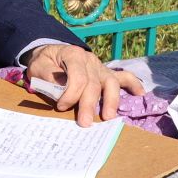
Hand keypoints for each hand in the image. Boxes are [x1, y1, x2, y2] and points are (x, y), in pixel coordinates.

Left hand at [25, 43, 145, 125]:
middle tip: (85, 123)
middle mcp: (90, 60)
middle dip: (89, 104)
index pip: (78, 76)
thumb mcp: (38, 67)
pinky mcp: (106, 74)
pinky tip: (140, 94)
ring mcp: (101, 67)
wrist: (51, 54)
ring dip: (111, 101)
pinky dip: (133, 85)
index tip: (61, 106)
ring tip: (108, 117)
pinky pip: (124, 77)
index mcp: (73, 55)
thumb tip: (61, 90)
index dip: (70, 94)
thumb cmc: (45, 63)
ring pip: (112, 82)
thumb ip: (47, 77)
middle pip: (94, 83)